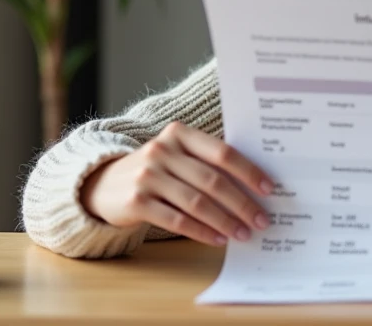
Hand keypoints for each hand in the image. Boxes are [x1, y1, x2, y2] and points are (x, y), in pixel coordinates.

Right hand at [80, 121, 274, 245]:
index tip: (269, 188)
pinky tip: (217, 239)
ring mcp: (147, 175)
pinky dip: (201, 231)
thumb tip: (252, 188)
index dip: (248, 171)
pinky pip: (177, 219)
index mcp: (179, 133)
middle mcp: (162, 150)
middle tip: (261, 220)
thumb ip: (206, 162)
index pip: (222, 152)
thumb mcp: (176, 156)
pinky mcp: (135, 201)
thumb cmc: (155, 171)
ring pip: (196, 202)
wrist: (103, 184)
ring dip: (224, 220)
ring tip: (243, 233)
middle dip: (241, 203)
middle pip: (212, 180)